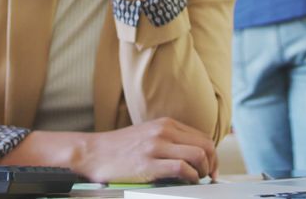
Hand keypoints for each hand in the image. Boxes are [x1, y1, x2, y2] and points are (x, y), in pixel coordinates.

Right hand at [76, 117, 217, 183]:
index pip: (203, 137)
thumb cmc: (119, 149)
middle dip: (212, 164)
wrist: (92, 152)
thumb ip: (169, 140)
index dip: (213, 156)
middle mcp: (163, 131)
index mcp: (166, 124)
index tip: (211, 169)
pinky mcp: (148, 164)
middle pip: (206, 145)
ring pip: (198, 155)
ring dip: (203, 171)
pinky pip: (182, 169)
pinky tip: (185, 182)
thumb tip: (194, 156)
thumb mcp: (148, 135)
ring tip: (195, 179)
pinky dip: (190, 177)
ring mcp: (156, 146)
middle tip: (208, 177)